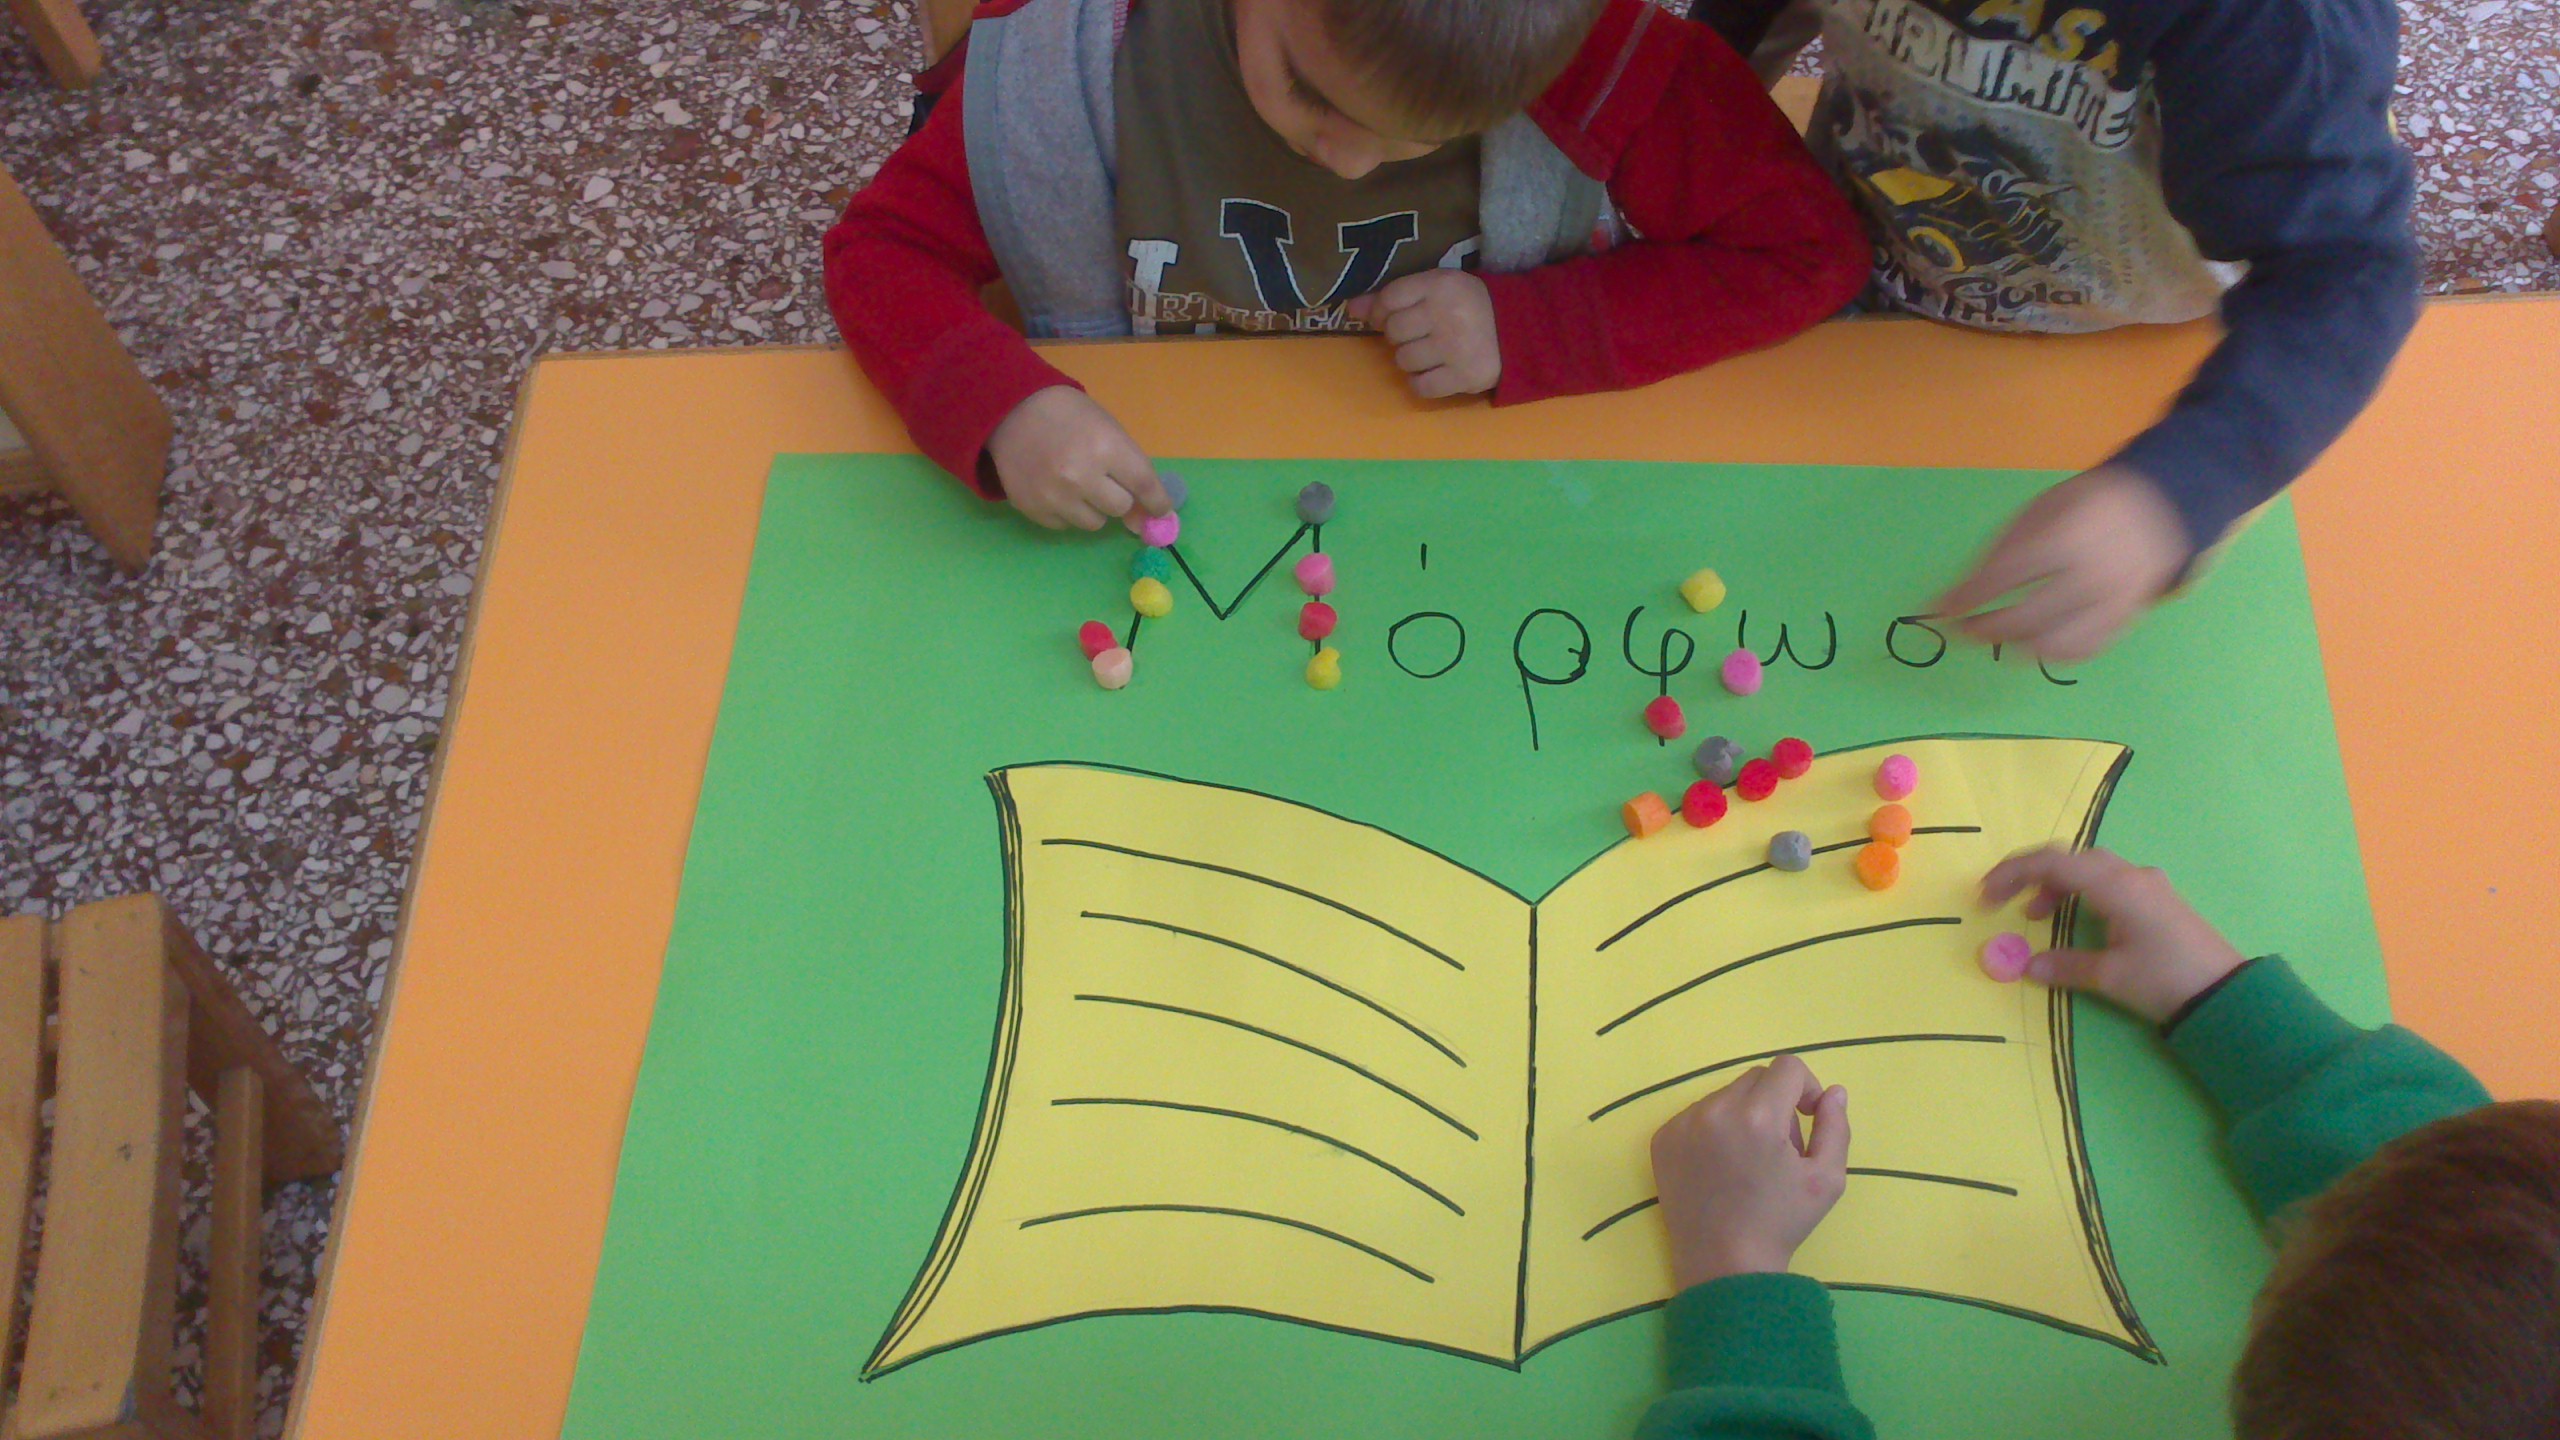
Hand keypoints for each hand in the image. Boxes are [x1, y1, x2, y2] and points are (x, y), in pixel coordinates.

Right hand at [985, 386, 1170, 530]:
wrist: (1010, 411)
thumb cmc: (1067, 414)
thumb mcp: (1106, 428)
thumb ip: (1129, 467)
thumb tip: (1144, 514)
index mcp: (1105, 447)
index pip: (1143, 485)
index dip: (1158, 502)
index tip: (1161, 512)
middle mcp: (1081, 476)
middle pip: (1120, 507)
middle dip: (1120, 498)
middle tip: (1106, 483)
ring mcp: (1055, 496)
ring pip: (1094, 522)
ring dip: (1094, 508)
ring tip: (1077, 484)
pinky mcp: (1033, 509)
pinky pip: (1066, 525)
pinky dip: (1067, 512)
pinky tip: (1055, 488)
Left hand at [1344, 270, 1500, 398]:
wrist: (1520, 330)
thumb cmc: (1469, 306)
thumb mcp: (1436, 290)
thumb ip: (1393, 296)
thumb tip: (1350, 309)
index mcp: (1440, 285)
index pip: (1390, 298)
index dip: (1381, 311)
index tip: (1388, 318)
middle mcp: (1446, 314)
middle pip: (1394, 332)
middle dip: (1400, 337)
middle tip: (1418, 335)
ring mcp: (1455, 348)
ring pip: (1404, 360)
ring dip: (1411, 360)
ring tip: (1430, 353)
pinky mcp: (1463, 377)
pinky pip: (1420, 387)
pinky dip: (1421, 383)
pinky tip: (1435, 373)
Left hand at [1650, 1055, 1849, 1289]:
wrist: (1723, 1266)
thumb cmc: (1780, 1223)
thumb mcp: (1826, 1178)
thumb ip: (1835, 1127)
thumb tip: (1834, 1092)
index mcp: (1758, 1116)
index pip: (1787, 1067)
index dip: (1806, 1088)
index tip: (1809, 1117)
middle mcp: (1715, 1110)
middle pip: (1756, 1079)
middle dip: (1776, 1103)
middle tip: (1781, 1149)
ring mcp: (1682, 1123)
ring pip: (1726, 1096)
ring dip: (1745, 1116)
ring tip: (1749, 1164)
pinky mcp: (1662, 1138)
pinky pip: (1698, 1115)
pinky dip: (1715, 1130)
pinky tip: (1721, 1169)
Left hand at [1933, 465, 2191, 664]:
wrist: (2159, 506)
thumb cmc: (2085, 506)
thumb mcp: (2040, 511)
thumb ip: (2001, 550)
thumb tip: (1961, 593)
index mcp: (2067, 536)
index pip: (2006, 576)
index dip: (1971, 597)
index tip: (1943, 610)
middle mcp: (2093, 573)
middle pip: (2029, 617)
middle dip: (1988, 628)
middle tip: (1965, 630)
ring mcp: (2114, 600)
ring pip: (2058, 643)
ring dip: (2019, 645)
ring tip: (2000, 635)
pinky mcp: (2126, 618)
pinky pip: (2086, 649)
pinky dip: (2054, 652)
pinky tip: (2034, 642)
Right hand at [1978, 847, 2247, 1023]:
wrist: (2228, 994)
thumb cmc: (2166, 979)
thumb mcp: (2111, 977)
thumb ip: (2065, 966)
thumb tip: (2028, 966)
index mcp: (2116, 886)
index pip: (2052, 862)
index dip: (2012, 873)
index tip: (1985, 896)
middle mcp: (2131, 875)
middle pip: (2071, 857)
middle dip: (2032, 875)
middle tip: (2004, 900)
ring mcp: (2148, 884)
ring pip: (2091, 868)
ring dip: (2057, 884)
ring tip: (2037, 915)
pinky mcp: (2159, 900)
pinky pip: (2109, 881)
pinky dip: (2081, 892)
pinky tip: (2077, 919)